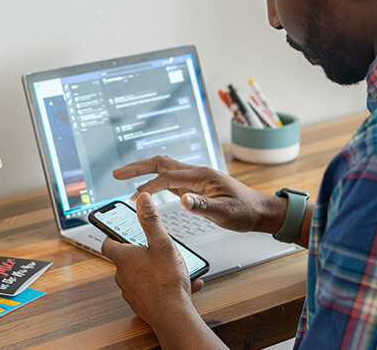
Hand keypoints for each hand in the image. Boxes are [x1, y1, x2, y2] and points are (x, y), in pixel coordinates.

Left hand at [101, 193, 203, 328]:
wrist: (173, 316)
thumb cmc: (166, 280)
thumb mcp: (162, 243)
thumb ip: (151, 220)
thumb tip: (142, 199)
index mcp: (124, 258)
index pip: (108, 244)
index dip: (113, 235)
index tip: (121, 231)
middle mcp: (122, 276)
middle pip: (125, 259)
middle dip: (140, 253)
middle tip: (155, 248)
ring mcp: (130, 292)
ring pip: (139, 275)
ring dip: (153, 270)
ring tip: (175, 268)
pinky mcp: (141, 305)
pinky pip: (150, 290)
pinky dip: (162, 285)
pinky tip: (182, 285)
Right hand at [114, 155, 283, 233]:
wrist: (259, 211)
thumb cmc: (245, 211)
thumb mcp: (225, 213)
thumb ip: (203, 207)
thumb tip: (182, 201)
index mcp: (201, 176)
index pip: (167, 176)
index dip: (147, 183)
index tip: (129, 190)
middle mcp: (196, 174)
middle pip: (161, 163)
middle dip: (138, 167)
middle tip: (117, 174)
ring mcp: (195, 180)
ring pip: (164, 170)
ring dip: (144, 173)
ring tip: (125, 179)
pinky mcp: (195, 188)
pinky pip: (170, 180)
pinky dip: (155, 182)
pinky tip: (147, 190)